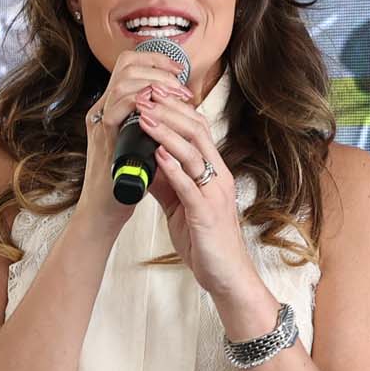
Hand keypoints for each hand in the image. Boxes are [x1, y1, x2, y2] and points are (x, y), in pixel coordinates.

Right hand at [77, 52, 196, 226]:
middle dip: (158, 68)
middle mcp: (103, 110)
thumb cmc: (127, 180)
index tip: (179, 71)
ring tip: (175, 95)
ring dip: (154, 83)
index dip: (156, 61)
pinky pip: (117, 109)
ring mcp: (101, 123)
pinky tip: (157, 108)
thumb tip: (179, 107)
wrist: (105, 211)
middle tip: (180, 84)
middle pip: (125, 66)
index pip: (129, 65)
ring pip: (122, 82)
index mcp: (112, 107)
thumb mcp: (142, 143)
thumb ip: (153, 124)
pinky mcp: (104, 139)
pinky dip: (139, 103)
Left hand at [127, 86, 261, 308]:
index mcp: (215, 171)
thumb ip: (167, 180)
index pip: (198, 128)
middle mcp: (219, 177)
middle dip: (169, 111)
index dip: (175, 108)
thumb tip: (145, 159)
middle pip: (198, 131)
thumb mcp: (182, 204)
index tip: (151, 94)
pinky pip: (190, 186)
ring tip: (144, 116)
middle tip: (144, 96)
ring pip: (194, 153)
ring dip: (167, 132)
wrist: (225, 276)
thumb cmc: (205, 240)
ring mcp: (214, 194)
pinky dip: (173, 168)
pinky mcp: (206, 214)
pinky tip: (157, 154)